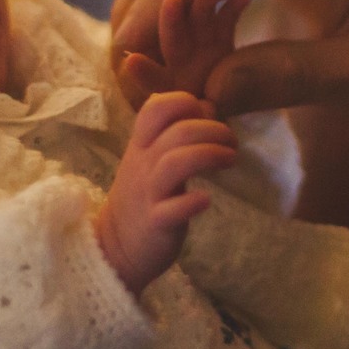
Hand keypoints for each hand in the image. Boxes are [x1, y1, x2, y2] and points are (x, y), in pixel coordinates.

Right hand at [95, 92, 238, 292]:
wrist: (116, 245)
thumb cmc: (143, 196)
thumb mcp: (151, 158)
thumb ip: (175, 132)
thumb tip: (206, 105)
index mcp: (142, 144)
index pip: (156, 107)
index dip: (185, 103)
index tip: (206, 117)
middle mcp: (143, 163)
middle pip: (178, 132)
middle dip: (213, 131)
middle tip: (231, 143)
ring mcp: (148, 193)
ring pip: (176, 163)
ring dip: (210, 156)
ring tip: (230, 160)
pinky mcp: (156, 222)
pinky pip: (173, 209)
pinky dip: (192, 202)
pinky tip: (205, 200)